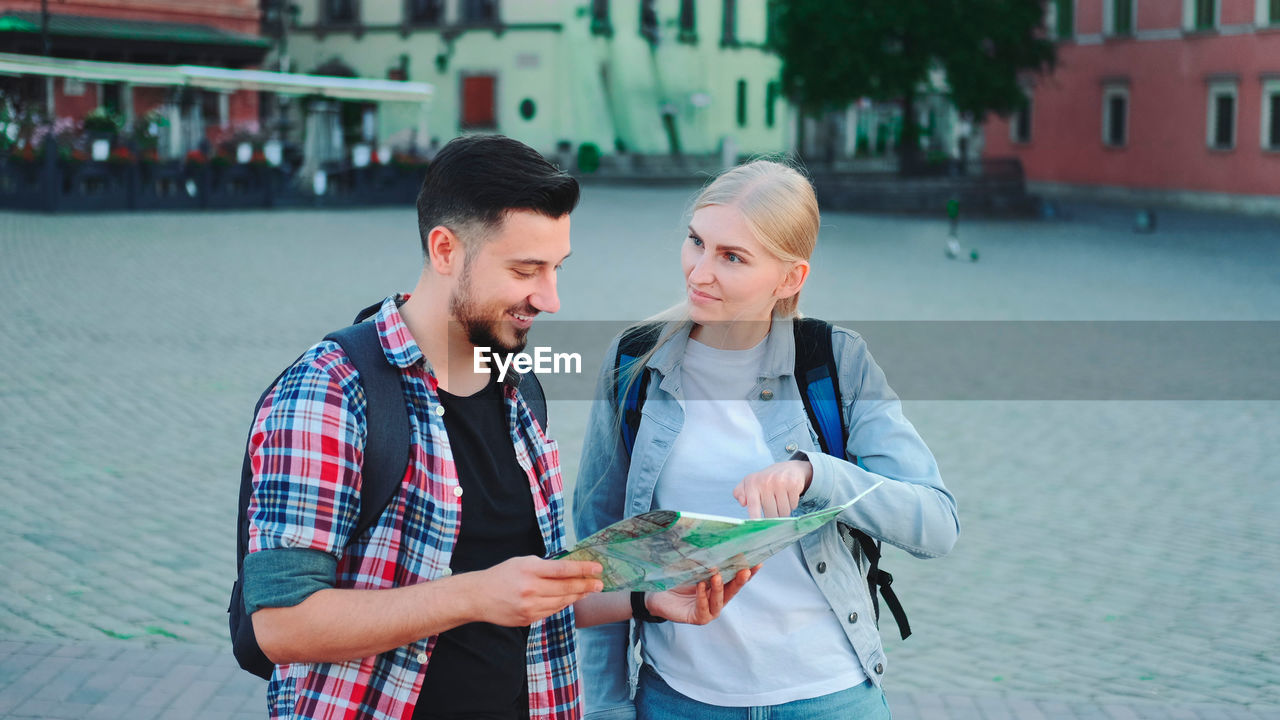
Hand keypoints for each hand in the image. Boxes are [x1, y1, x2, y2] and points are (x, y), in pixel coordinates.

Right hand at [470, 556, 602, 626]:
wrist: (478, 597)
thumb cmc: (502, 575)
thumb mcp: (522, 562)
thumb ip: (545, 566)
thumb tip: (570, 569)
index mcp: (529, 570)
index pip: (563, 569)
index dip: (583, 569)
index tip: (597, 568)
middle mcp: (531, 589)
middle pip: (566, 588)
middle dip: (586, 585)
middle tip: (599, 584)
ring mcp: (530, 607)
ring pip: (562, 602)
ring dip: (577, 596)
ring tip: (588, 590)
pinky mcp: (528, 619)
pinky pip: (552, 611)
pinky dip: (563, 604)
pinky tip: (570, 599)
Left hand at [645, 566, 758, 624]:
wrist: (657, 595)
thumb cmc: (677, 580)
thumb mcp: (693, 568)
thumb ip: (704, 561)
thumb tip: (716, 543)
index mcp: (720, 587)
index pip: (736, 579)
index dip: (748, 572)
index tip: (758, 561)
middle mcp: (717, 600)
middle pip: (732, 590)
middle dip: (740, 580)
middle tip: (745, 569)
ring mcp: (709, 611)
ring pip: (719, 600)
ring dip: (719, 588)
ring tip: (717, 576)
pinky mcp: (697, 618)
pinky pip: (702, 608)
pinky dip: (702, 596)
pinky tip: (701, 586)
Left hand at [732, 460, 812, 518]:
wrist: (789, 468)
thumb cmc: (766, 480)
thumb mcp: (750, 482)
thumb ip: (740, 492)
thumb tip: (742, 503)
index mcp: (753, 483)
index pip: (753, 504)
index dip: (755, 517)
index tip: (756, 527)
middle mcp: (766, 482)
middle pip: (770, 513)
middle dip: (773, 517)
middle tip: (773, 511)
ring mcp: (781, 482)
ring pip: (784, 512)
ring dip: (783, 512)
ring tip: (781, 502)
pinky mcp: (794, 484)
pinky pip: (793, 505)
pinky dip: (792, 505)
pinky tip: (789, 497)